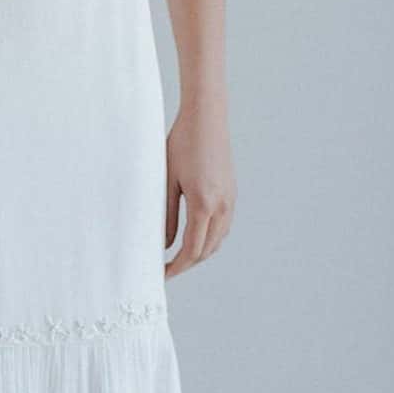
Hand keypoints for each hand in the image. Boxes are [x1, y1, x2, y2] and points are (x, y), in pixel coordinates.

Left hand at [164, 104, 235, 278]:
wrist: (206, 118)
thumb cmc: (181, 144)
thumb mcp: (166, 181)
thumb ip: (167, 215)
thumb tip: (165, 244)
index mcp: (204, 204)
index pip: (192, 250)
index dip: (177, 267)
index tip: (162, 275)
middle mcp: (222, 205)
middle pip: (207, 250)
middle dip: (187, 264)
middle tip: (166, 270)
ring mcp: (230, 200)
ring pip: (218, 241)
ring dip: (199, 254)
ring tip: (178, 258)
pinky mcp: (232, 193)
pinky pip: (223, 227)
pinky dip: (210, 239)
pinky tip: (194, 238)